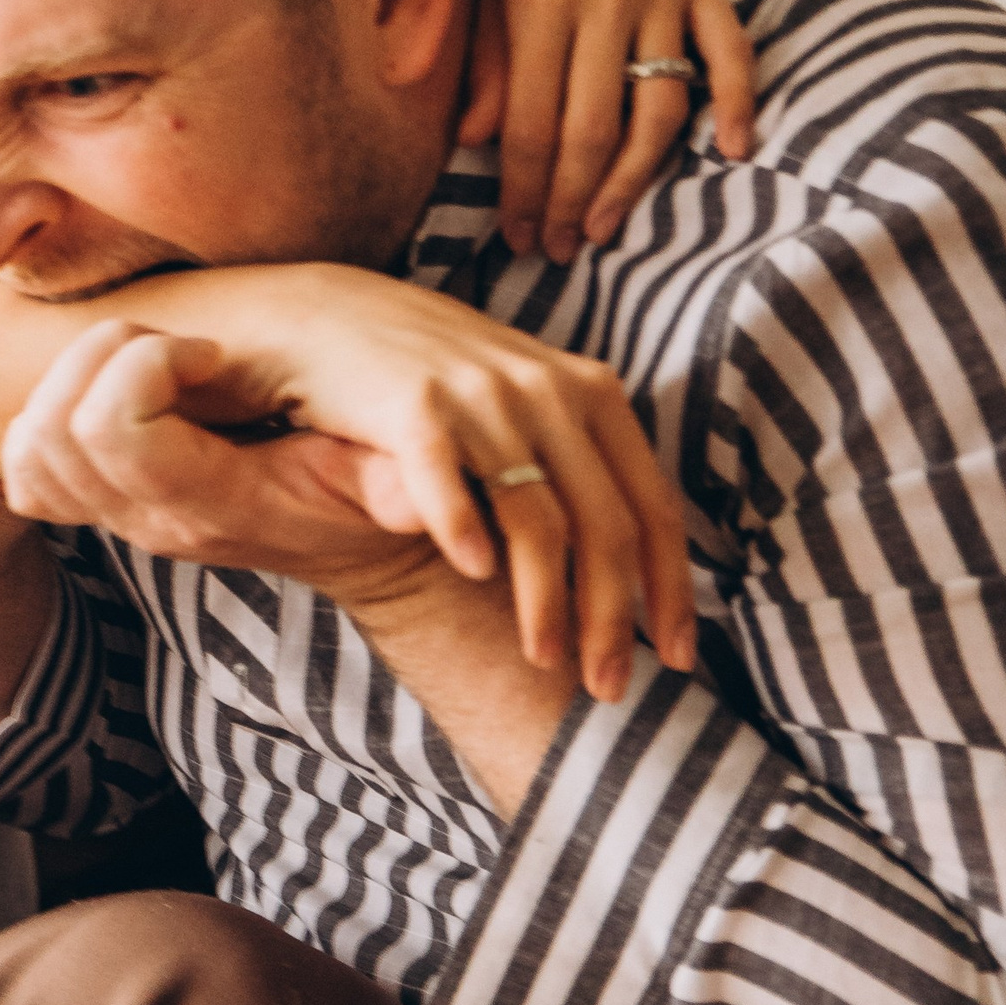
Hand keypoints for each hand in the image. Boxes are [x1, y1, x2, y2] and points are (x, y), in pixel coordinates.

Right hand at [1, 281, 695, 703]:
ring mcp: (480, 393)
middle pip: (606, 523)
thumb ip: (577, 461)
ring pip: (539, 518)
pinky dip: (464, 528)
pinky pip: (448, 478)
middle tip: (611, 687)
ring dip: (549, 602)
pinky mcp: (411, 401)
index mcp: (588, 392)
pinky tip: (473, 576)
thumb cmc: (428, 382)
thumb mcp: (521, 405)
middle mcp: (547, 388)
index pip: (651, 504)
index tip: (680, 656)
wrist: (325, 317)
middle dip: (616, 618)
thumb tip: (639, 559)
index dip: (672, 588)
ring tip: (548, 661)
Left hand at [468, 0, 756, 262]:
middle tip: (558, 250)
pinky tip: (731, 152)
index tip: (517, 236)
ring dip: (634, 179)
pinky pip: (730, 51)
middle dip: (572, 201)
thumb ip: (485, 56)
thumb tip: (475, 139)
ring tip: (606, 226)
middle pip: (593, 128)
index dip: (525, 189)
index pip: (533, 121)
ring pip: (659, 106)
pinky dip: (736, 103)